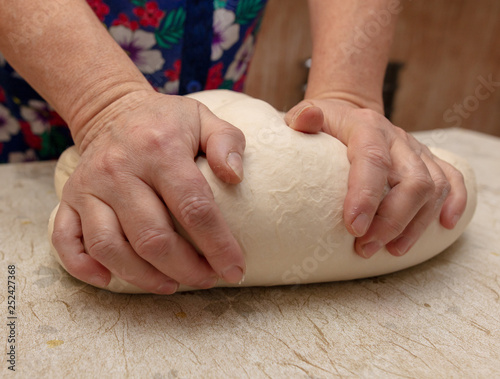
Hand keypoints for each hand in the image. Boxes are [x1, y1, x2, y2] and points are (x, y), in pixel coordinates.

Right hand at [51, 90, 245, 293]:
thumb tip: (235, 177)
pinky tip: (110, 280)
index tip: (235, 270)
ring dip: (143, 277)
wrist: (111, 110)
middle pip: (152, 237)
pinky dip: (84, 267)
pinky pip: (66, 240)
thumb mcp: (203, 118)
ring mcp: (89, 187)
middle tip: (207, 279)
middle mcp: (119, 170)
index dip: (218, 245)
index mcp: (160, 150)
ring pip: (110, 247)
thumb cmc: (164, 122)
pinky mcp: (69, 199)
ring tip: (171, 284)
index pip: (194, 207)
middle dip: (185, 269)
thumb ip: (227, 141)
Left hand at [285, 98, 466, 257]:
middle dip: (392, 222)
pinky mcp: (428, 160)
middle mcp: (397, 138)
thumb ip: (302, 118)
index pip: (373, 160)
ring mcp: (416, 150)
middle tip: (365, 247)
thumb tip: (307, 119)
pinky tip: (445, 226)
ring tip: (391, 250)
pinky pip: (453, 179)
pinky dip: (455, 202)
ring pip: (433, 187)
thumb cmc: (325, 125)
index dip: (366, 196)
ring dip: (416, 224)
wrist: (349, 114)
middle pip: (412, 181)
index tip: (353, 228)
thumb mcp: (304, 116)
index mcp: (366, 127)